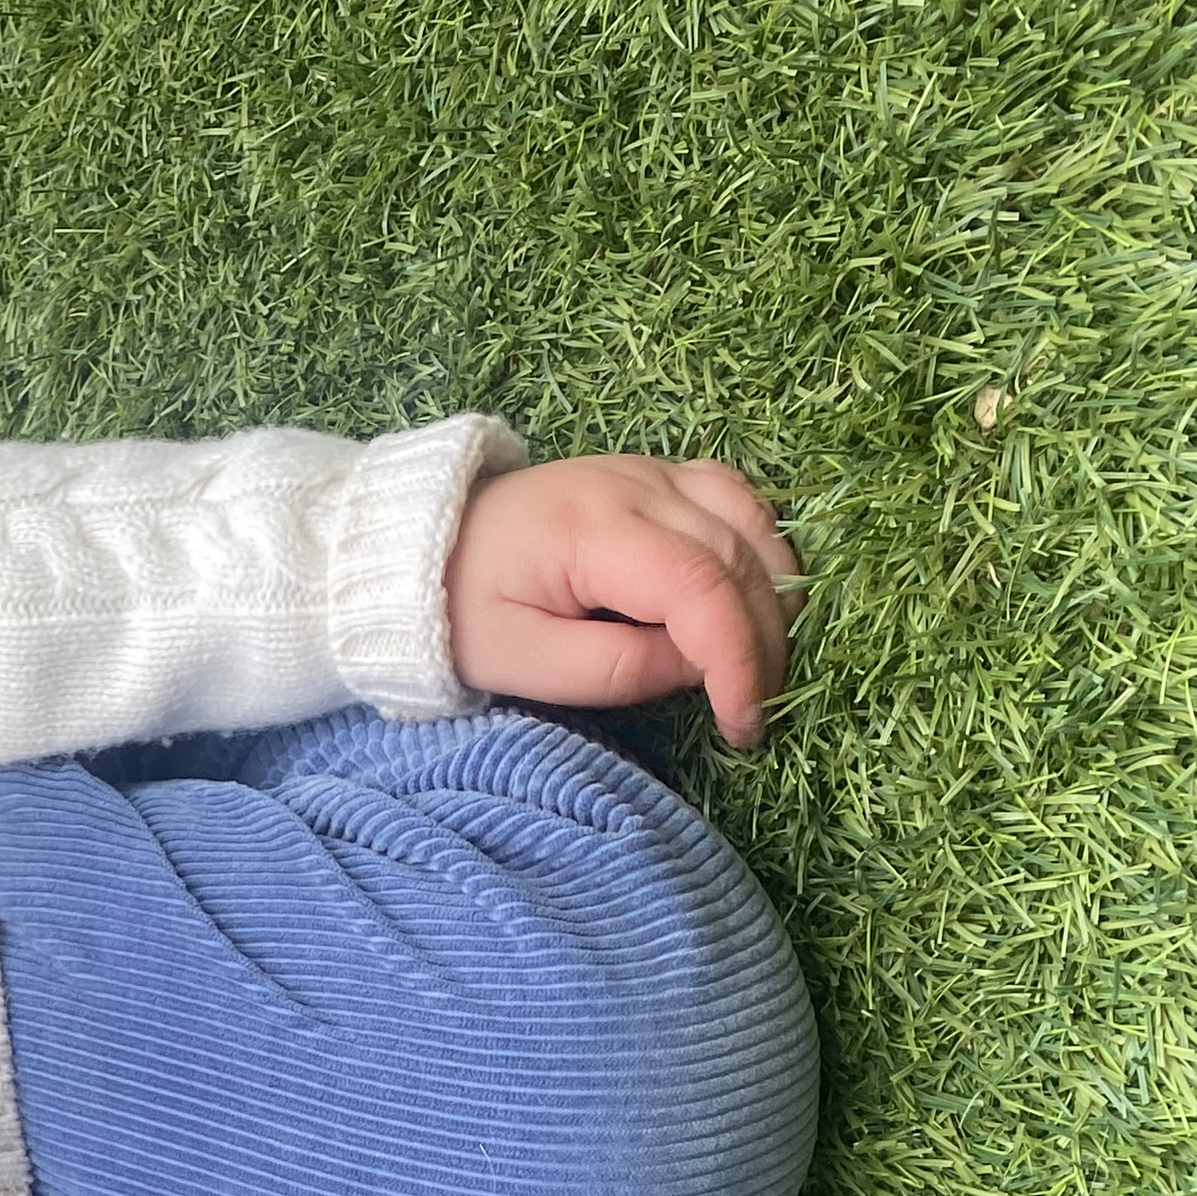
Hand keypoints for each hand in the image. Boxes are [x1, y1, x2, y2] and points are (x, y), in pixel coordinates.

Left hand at [445, 454, 800, 749]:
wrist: (421, 541)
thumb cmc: (461, 607)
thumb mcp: (520, 661)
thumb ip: (614, 668)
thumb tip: (697, 667)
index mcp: (594, 531)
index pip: (701, 588)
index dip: (739, 659)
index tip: (742, 723)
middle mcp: (637, 485)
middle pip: (740, 557)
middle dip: (764, 641)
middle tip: (754, 711)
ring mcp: (653, 472)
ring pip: (754, 523)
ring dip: (775, 595)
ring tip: (761, 665)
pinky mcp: (659, 475)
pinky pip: (738, 501)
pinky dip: (762, 552)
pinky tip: (754, 601)